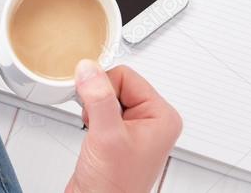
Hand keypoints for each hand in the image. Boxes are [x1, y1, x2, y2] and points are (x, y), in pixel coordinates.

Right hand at [66, 60, 181, 192]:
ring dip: (93, 109)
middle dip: (98, 100)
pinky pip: (100, 108)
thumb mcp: (107, 136)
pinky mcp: (118, 132)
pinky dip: (90, 117)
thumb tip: (89, 68)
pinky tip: (93, 135)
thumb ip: (99, 99)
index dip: (104, 89)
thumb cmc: (113, 186)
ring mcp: (134, 127)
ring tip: (97, 134)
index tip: (97, 109)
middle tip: (98, 125)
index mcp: (162, 116)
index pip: (126, 75)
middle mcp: (151, 120)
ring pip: (105, 94)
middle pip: (115, 83)